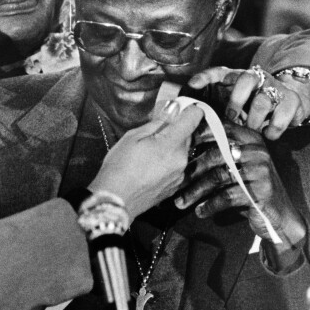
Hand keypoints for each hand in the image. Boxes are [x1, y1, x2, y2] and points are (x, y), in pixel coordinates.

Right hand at [89, 101, 203, 220]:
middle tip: (153, 132)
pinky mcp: (175, 186)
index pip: (193, 118)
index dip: (188, 109)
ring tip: (148, 152)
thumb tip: (172, 110)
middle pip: (188, 135)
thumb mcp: (133, 137)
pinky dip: (167, 162)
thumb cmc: (119, 169)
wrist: (115, 201)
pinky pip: (177, 166)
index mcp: (171, 144)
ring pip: (182, 151)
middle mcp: (181, 160)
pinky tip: (150, 166)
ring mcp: (179, 175)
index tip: (180, 108)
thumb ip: (157, 123)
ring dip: (170, 147)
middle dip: (175, 130)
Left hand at [174, 122, 305, 247]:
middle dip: (192, 170)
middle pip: (215, 155)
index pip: (221, 129)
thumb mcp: (239, 167)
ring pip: (218, 176)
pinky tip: (200, 211)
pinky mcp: (260, 191)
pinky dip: (210, 205)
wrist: (280, 217)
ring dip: (196, 191)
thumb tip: (183, 148)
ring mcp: (260, 170)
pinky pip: (227, 196)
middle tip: (174, 182)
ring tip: (180, 202)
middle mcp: (257, 150)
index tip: (177, 147)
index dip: (198, 136)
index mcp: (251, 139)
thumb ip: (220, 154)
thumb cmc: (252, 190)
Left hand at [187, 66, 309, 139]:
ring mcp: (276, 88)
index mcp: (238, 78)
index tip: (192, 85)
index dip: (206, 77)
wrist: (292, 101)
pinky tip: (269, 134)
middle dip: (237, 100)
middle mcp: (257, 79)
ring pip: (264, 99)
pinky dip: (275, 128)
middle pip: (246, 79)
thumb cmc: (254, 107)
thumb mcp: (236, 106)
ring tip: (252, 131)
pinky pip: (283, 114)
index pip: (219, 72)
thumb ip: (218, 109)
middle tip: (232, 118)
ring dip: (255, 120)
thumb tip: (192, 121)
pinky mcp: (292, 101)